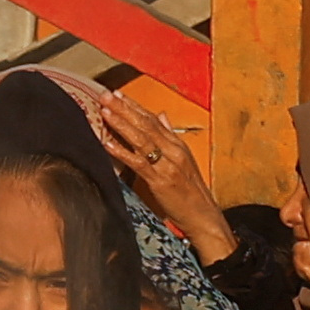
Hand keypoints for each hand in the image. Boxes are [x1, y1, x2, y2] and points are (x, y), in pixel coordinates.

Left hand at [90, 92, 235, 265]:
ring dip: (121, 124)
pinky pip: (138, 163)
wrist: (204, 216)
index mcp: (178, 144)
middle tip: (105, 95)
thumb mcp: (184, 159)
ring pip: (141, 139)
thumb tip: (162, 115)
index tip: (117, 94)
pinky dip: (122, 152)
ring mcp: (167, 164)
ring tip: (105, 112)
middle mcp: (173, 150)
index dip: (134, 106)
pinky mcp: (160, 180)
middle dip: (124, 108)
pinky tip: (108, 143)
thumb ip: (170, 136)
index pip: (154, 119)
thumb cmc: (191, 193)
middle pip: (146, 124)